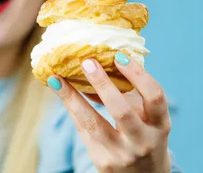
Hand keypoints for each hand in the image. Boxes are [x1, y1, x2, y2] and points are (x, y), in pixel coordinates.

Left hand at [47, 52, 171, 172]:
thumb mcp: (145, 118)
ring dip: (72, 97)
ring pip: (93, 123)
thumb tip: (97, 63)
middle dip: (103, 84)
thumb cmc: (143, 135)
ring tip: (56, 78)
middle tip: (87, 62)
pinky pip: (82, 129)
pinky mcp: (102, 160)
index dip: (137, 74)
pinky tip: (58, 90)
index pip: (154, 96)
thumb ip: (127, 95)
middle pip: (122, 111)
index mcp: (160, 125)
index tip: (118, 55)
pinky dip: (70, 107)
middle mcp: (143, 141)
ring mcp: (121, 153)